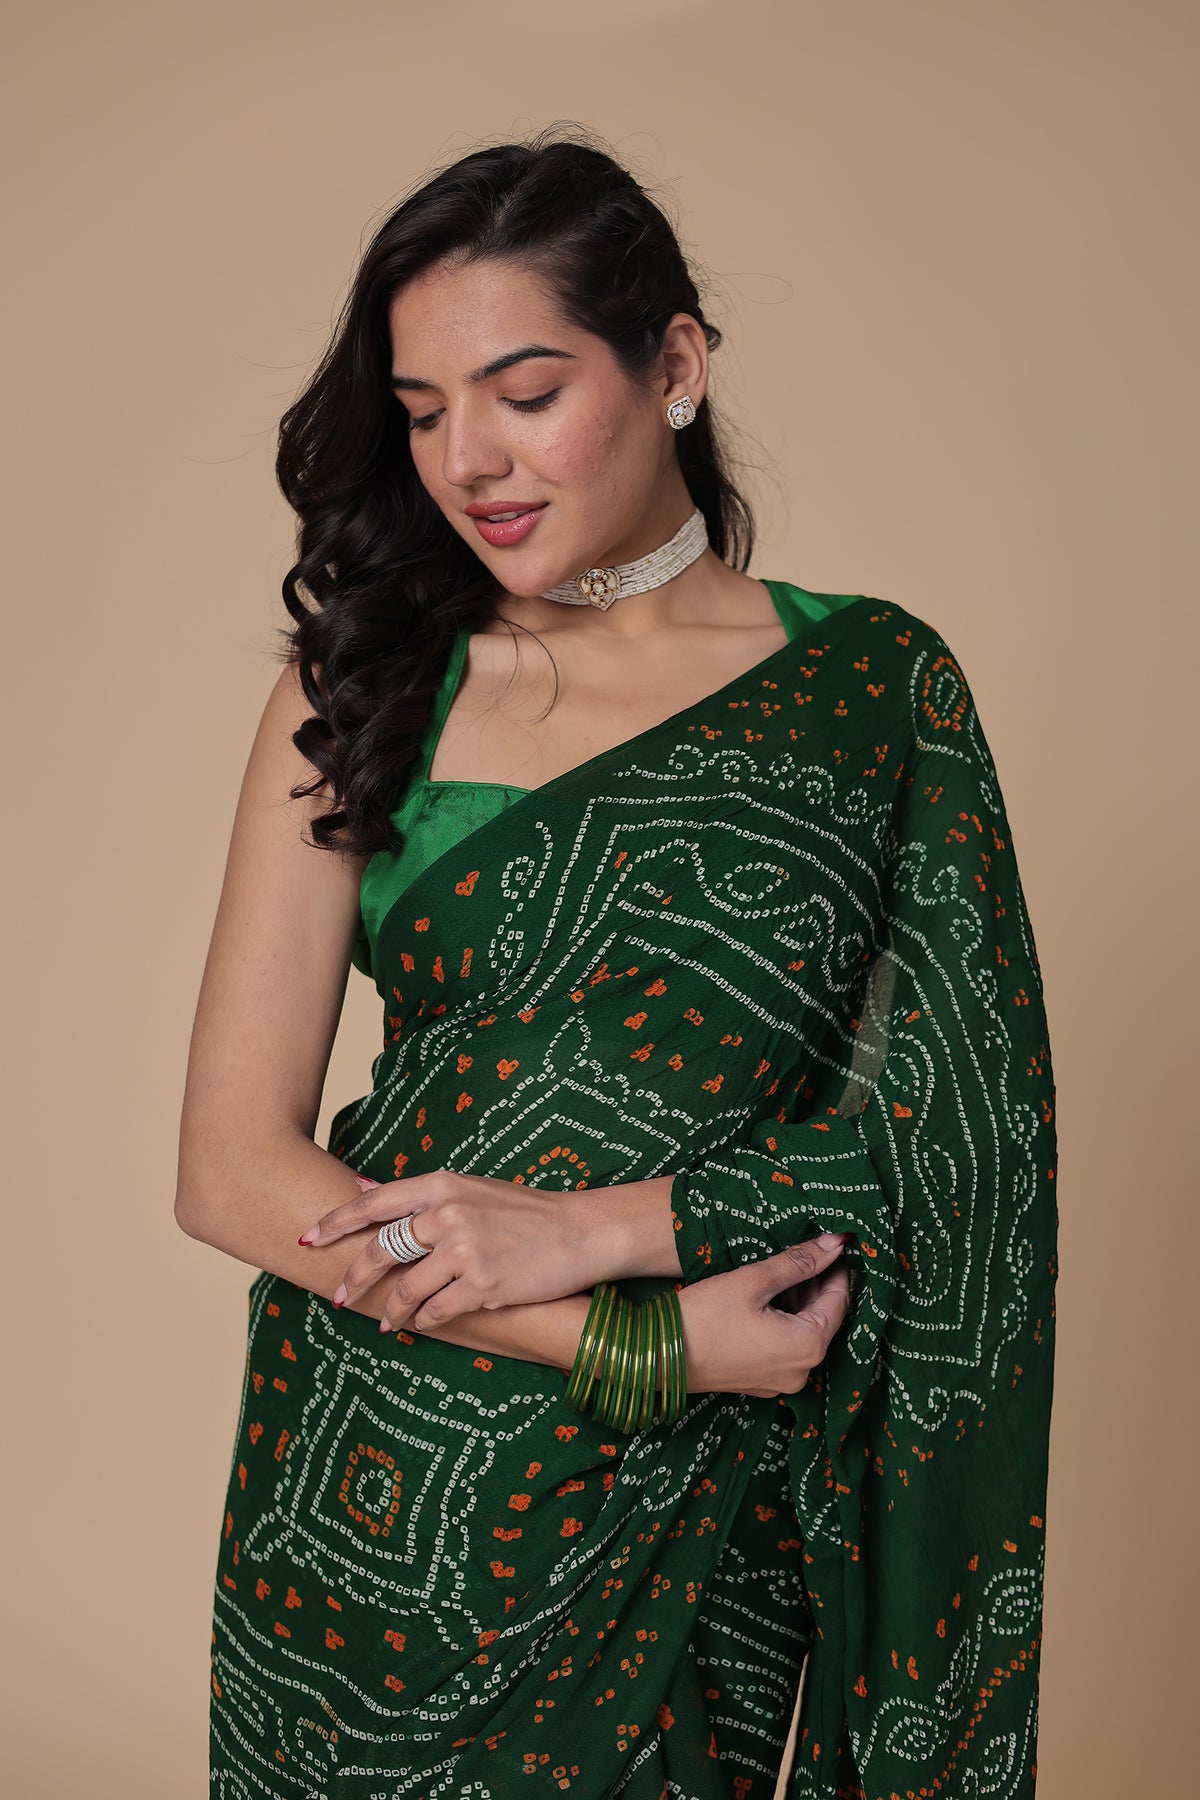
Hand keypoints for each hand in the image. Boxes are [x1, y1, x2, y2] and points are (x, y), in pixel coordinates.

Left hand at [301, 1169, 605, 1330]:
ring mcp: (465, 1249)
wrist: (579, 1231)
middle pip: (382, 1250)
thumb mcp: (471, 1189)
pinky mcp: (483, 1283)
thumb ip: (420, 1196)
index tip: (308, 1239)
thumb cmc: (524, 1211)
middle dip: (355, 1278)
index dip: (335, 1222)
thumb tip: (362, 1190)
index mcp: (443, 1185)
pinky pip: (437, 1311)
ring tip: (387, 1322)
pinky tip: (422, 1325)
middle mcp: (449, 1214)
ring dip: (392, 1310)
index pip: (374, 1203)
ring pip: (407, 1288)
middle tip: (340, 1297)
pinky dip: (425, 1321)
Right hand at [679, 1232, 854, 1396]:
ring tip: (779, 1270)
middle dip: (815, 1285)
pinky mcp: (760, 1383)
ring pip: (802, 1333)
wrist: (656, 1356)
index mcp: (808, 1346)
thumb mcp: (753, 1281)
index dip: (836, 1270)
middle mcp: (802, 1372)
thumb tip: (836, 1243)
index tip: (831, 1245)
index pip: (839, 1301)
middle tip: (802, 1251)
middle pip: (822, 1319)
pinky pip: (784, 1348)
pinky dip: (782, 1323)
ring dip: (796, 1303)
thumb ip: (798, 1262)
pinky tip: (763, 1299)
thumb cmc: (704, 1317)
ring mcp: (780, 1382)